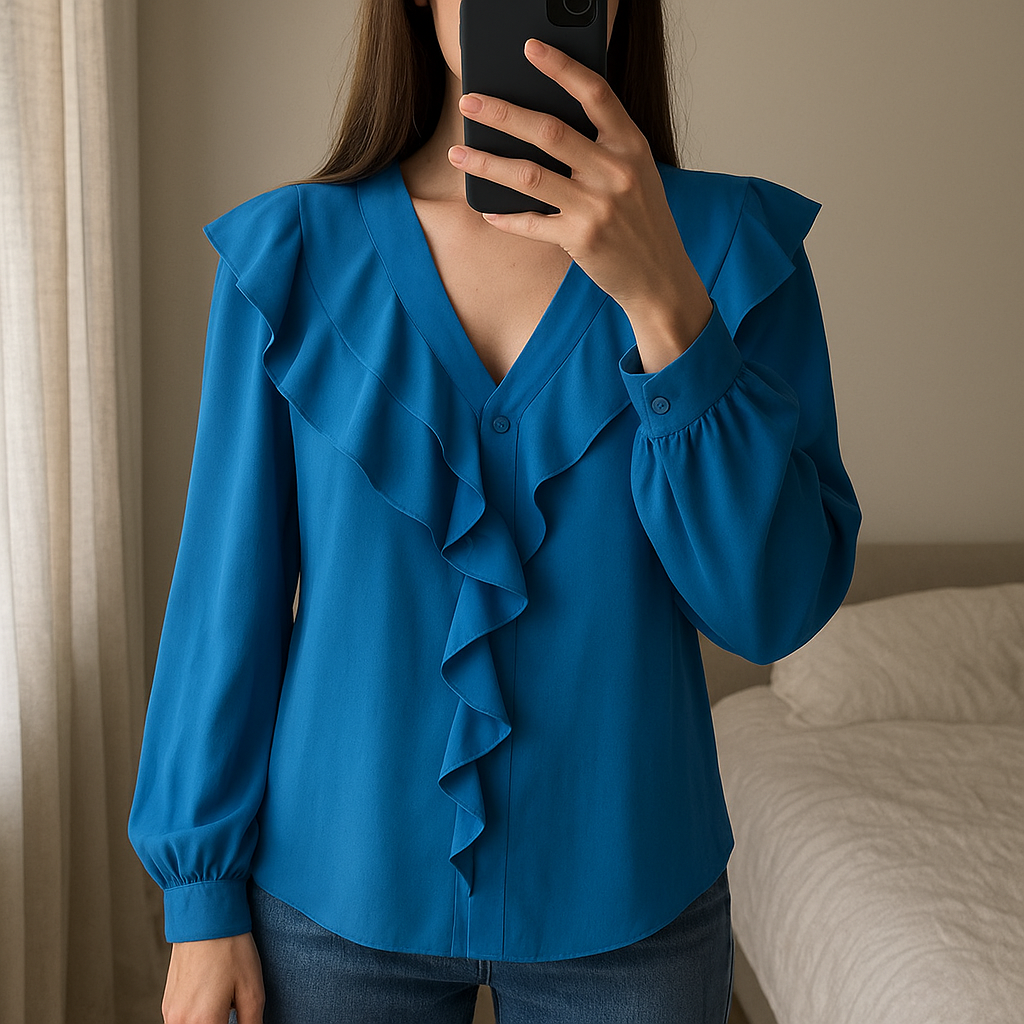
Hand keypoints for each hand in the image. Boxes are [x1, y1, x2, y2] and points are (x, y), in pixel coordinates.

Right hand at [162, 933, 264, 1023]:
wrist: (204, 917)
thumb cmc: (230, 949)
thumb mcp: (252, 989)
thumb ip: (252, 1023)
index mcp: (204, 1022)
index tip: (239, 1017)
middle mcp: (181, 1022)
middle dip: (221, 1023)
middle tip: (232, 1010)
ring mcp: (170, 1014)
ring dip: (209, 1022)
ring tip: (225, 1003)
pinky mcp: (167, 1004)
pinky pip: (181, 1022)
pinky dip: (198, 1018)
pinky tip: (213, 1000)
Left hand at [449, 37, 712, 362]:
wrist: (660, 278)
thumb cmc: (642, 222)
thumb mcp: (637, 174)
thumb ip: (603, 148)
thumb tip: (544, 124)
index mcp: (631, 147)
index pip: (596, 93)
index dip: (562, 67)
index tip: (529, 48)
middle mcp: (616, 172)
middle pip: (550, 131)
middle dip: (503, 113)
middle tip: (469, 101)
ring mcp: (598, 207)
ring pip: (529, 176)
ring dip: (487, 163)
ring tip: (458, 153)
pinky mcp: (581, 239)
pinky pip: (532, 223)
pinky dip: (506, 217)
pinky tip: (486, 211)